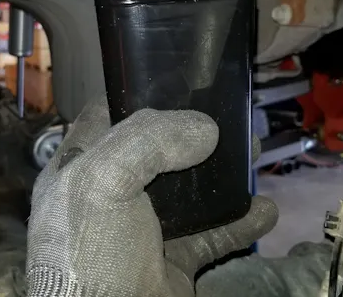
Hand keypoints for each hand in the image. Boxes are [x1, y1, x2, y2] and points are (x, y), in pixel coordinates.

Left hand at [26, 97, 277, 296]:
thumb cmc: (91, 250)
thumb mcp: (104, 179)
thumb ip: (149, 140)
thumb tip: (204, 129)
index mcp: (77, 171)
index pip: (103, 119)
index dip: (134, 97)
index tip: (174, 81)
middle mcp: (107, 198)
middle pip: (154, 153)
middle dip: (192, 133)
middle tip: (228, 114)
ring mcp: (141, 231)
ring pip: (188, 192)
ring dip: (222, 174)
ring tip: (255, 152)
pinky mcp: (172, 261)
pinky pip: (211, 235)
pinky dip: (239, 222)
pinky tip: (265, 208)